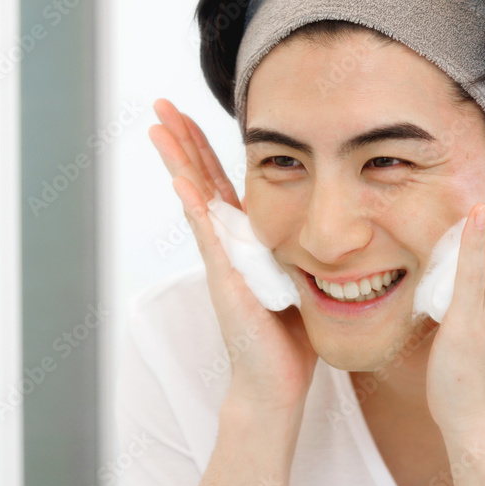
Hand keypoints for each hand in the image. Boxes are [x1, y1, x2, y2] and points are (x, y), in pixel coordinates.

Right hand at [148, 98, 317, 413]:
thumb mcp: (297, 275)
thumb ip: (298, 245)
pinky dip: (195, 209)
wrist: (275, 381)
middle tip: (162, 104)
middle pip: (198, 180)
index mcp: (244, 239)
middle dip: (181, 141)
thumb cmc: (288, 334)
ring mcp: (221, 261)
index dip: (204, 147)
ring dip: (178, 163)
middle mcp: (226, 244)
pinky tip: (181, 182)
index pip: (219, 181)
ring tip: (159, 128)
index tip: (190, 113)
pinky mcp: (226, 282)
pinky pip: (209, 238)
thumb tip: (325, 219)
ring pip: (195, 201)